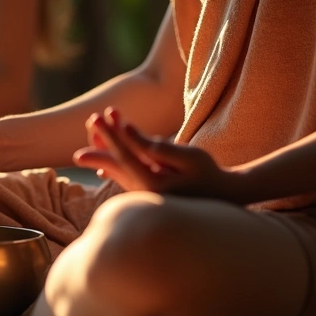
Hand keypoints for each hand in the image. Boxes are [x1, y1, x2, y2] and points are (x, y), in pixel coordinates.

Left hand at [74, 108, 246, 201]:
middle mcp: (143, 194)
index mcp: (152, 185)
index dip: (111, 135)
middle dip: (103, 141)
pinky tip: (101, 168)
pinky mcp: (146, 194)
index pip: (125, 157)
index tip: (99, 117)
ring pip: (118, 171)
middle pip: (116, 165)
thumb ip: (161, 148)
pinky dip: (114, 167)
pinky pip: (125, 179)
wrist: (223, 198)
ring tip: (97, 128)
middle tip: (92, 119)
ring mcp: (143, 195)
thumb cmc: (209, 173)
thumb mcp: (190, 156)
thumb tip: (131, 133)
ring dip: (107, 150)